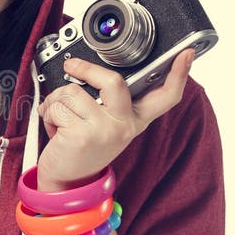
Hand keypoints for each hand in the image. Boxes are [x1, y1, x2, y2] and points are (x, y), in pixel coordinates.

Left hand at [36, 49, 193, 188]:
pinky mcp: (81, 135)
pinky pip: (57, 106)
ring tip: (60, 116)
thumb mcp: (105, 124)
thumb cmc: (82, 147)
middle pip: (113, 81)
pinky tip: (55, 128)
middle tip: (72, 65)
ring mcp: (104, 130)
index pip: (164, 96)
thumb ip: (107, 100)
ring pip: (73, 91)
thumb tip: (90, 68)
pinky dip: (48, 112)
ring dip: (56, 100)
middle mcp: (124, 125)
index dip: (178, 74)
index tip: (187, 53)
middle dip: (86, 69)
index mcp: (135, 119)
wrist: (67, 182)